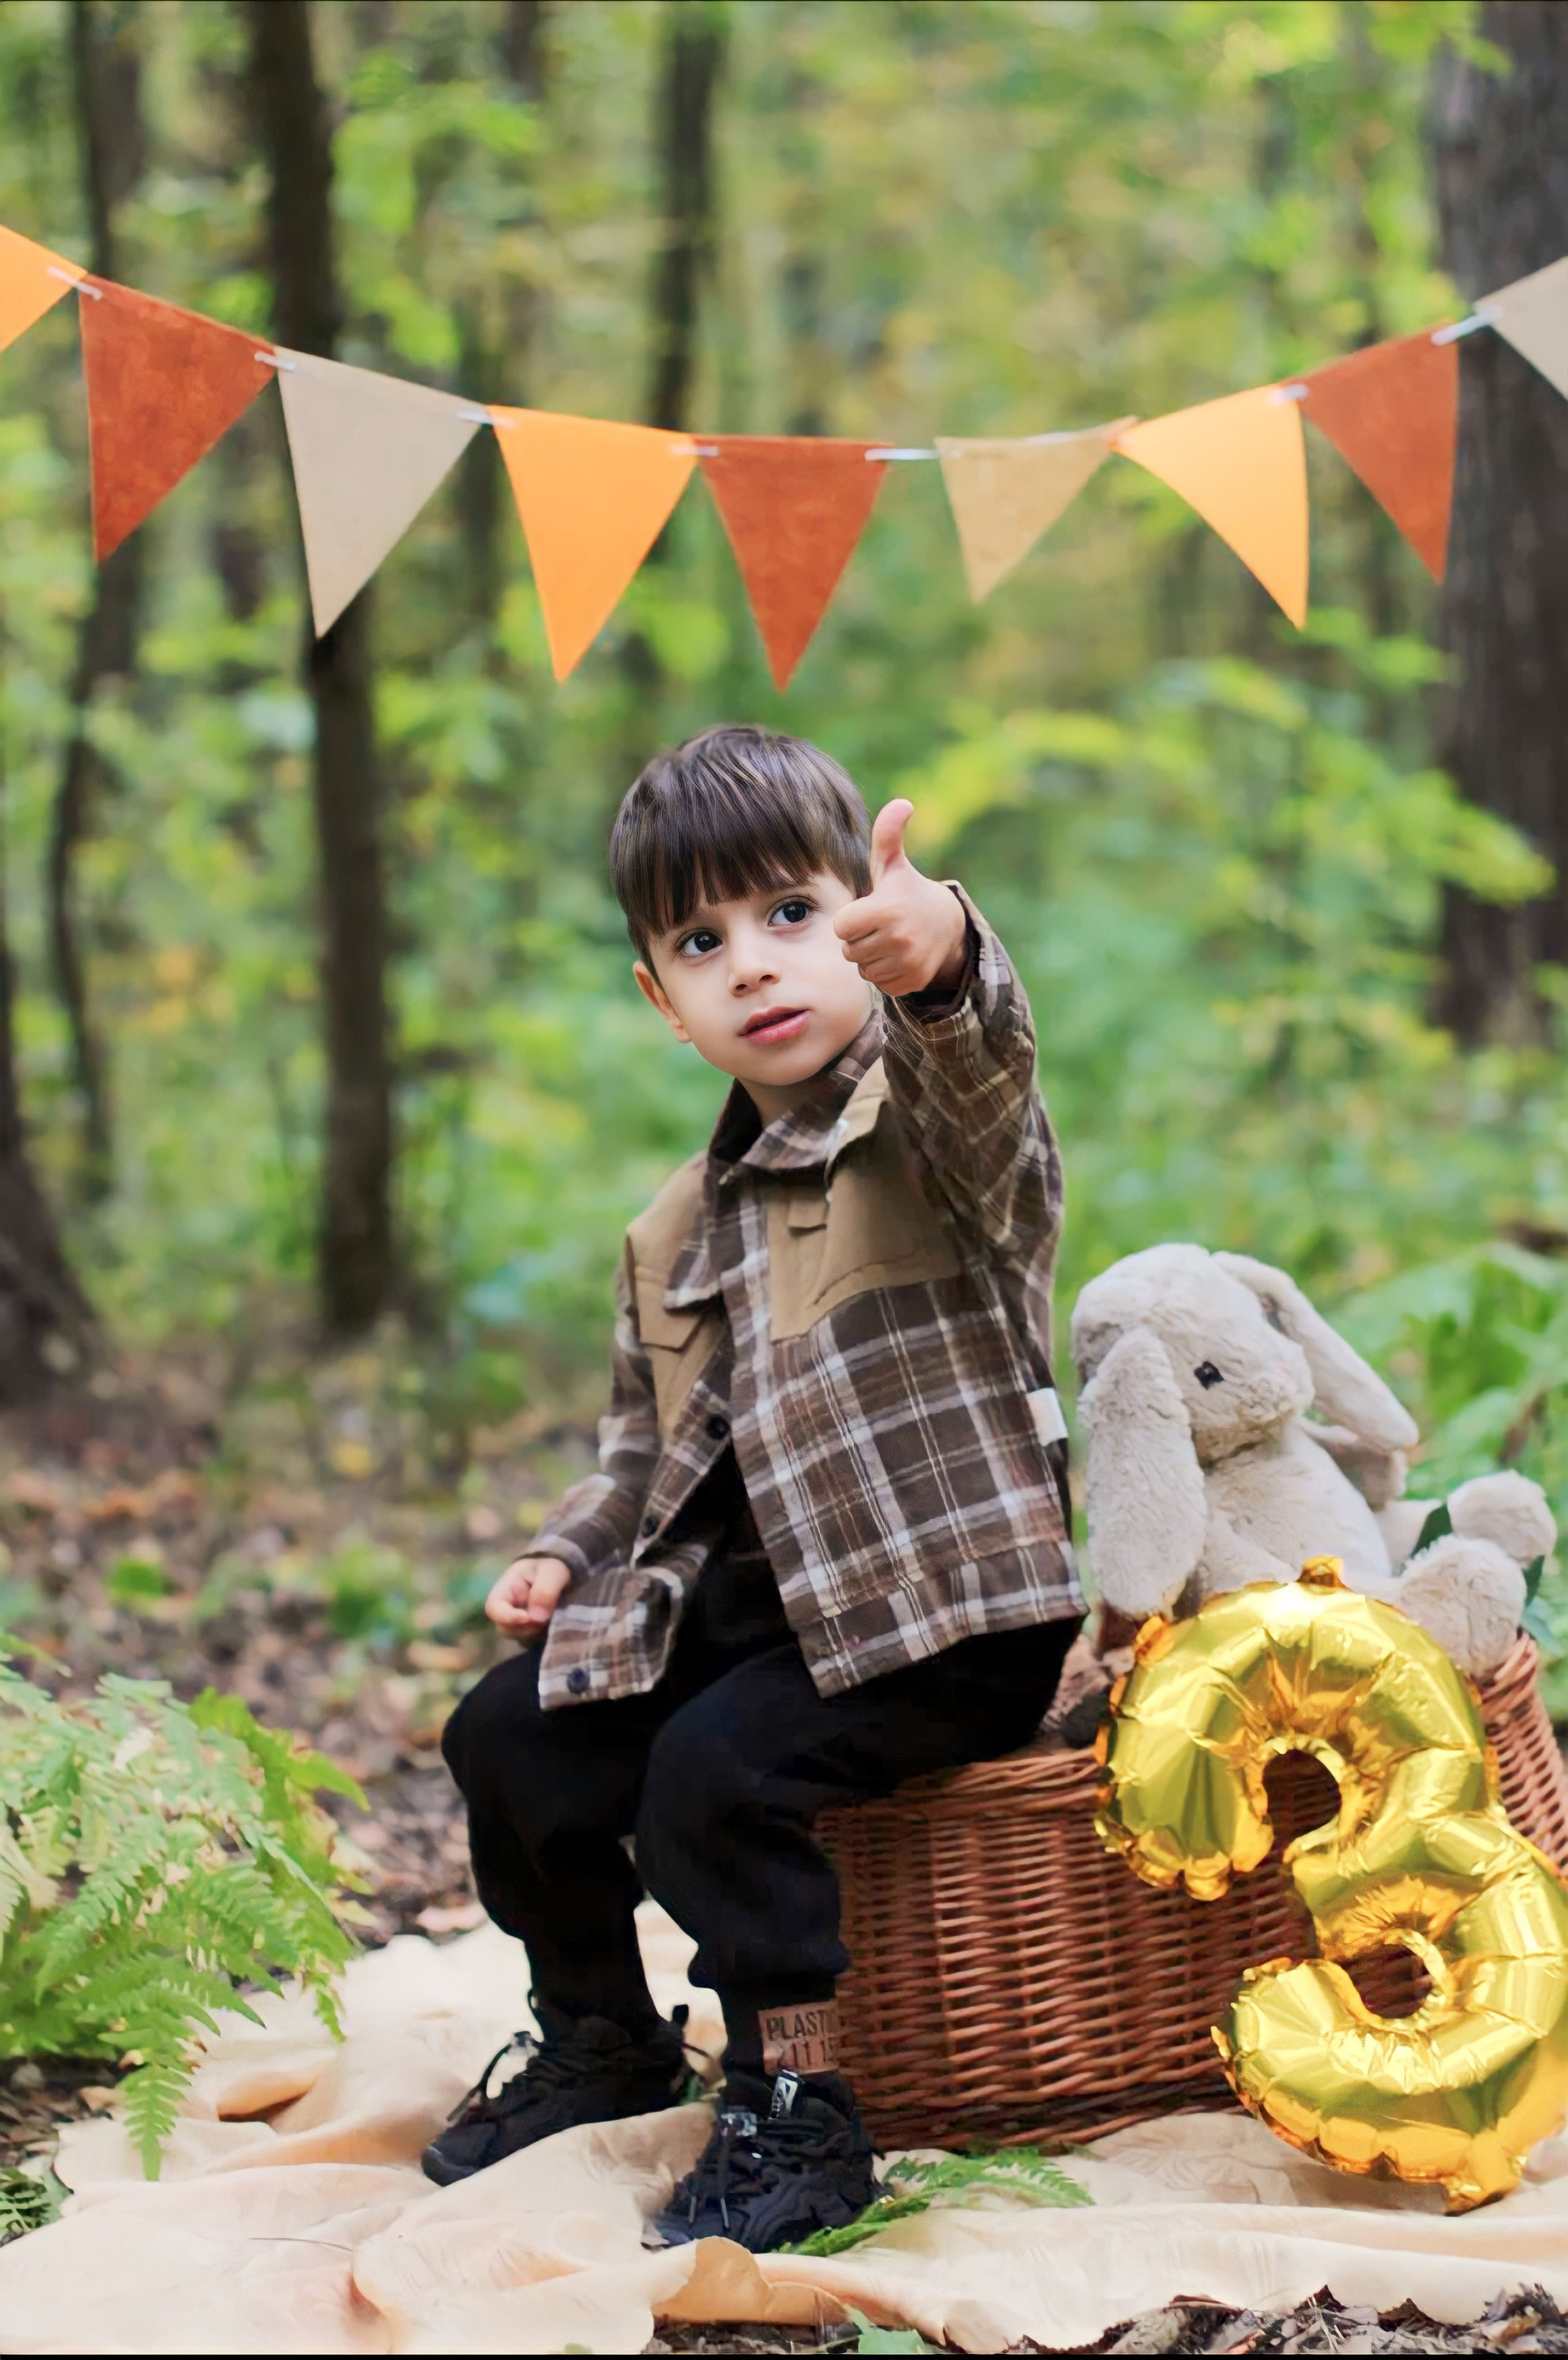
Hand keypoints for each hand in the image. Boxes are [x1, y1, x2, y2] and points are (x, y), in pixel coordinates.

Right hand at [486, 1555, 570, 1637]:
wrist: (566, 1573)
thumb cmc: (554, 1567)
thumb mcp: (553, 1571)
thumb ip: (545, 1590)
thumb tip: (536, 1617)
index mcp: (506, 1588)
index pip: (493, 1608)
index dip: (507, 1616)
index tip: (527, 1617)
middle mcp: (507, 1607)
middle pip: (504, 1627)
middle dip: (524, 1627)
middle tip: (545, 1618)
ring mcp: (517, 1621)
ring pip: (518, 1636)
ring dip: (534, 1632)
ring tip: (552, 1618)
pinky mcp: (529, 1630)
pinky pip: (530, 1641)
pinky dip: (541, 1637)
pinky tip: (553, 1624)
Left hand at [833, 800, 967, 997]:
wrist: (948, 925)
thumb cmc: (908, 892)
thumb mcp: (893, 864)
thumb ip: (887, 835)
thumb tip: (902, 803)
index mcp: (886, 909)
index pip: (841, 927)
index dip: (851, 918)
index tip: (869, 909)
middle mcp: (898, 938)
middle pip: (848, 949)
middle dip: (859, 938)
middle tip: (881, 925)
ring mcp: (907, 963)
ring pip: (862, 968)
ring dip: (870, 956)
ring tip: (890, 939)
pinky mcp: (911, 982)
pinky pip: (879, 983)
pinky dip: (885, 972)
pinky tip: (899, 956)